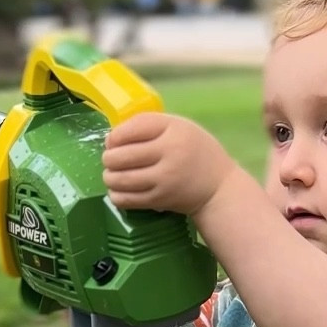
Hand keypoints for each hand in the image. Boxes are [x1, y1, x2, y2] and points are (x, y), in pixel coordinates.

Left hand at [103, 111, 234, 217]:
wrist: (218, 187)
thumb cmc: (196, 152)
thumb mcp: (180, 127)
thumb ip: (150, 126)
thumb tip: (113, 138)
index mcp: (173, 129)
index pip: (133, 128)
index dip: (115, 135)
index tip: (112, 141)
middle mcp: (169, 153)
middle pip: (123, 155)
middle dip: (109, 158)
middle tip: (109, 160)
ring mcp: (164, 179)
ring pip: (121, 179)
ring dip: (109, 177)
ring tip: (111, 175)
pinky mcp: (160, 200)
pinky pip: (127, 200)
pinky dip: (116, 195)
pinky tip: (119, 191)